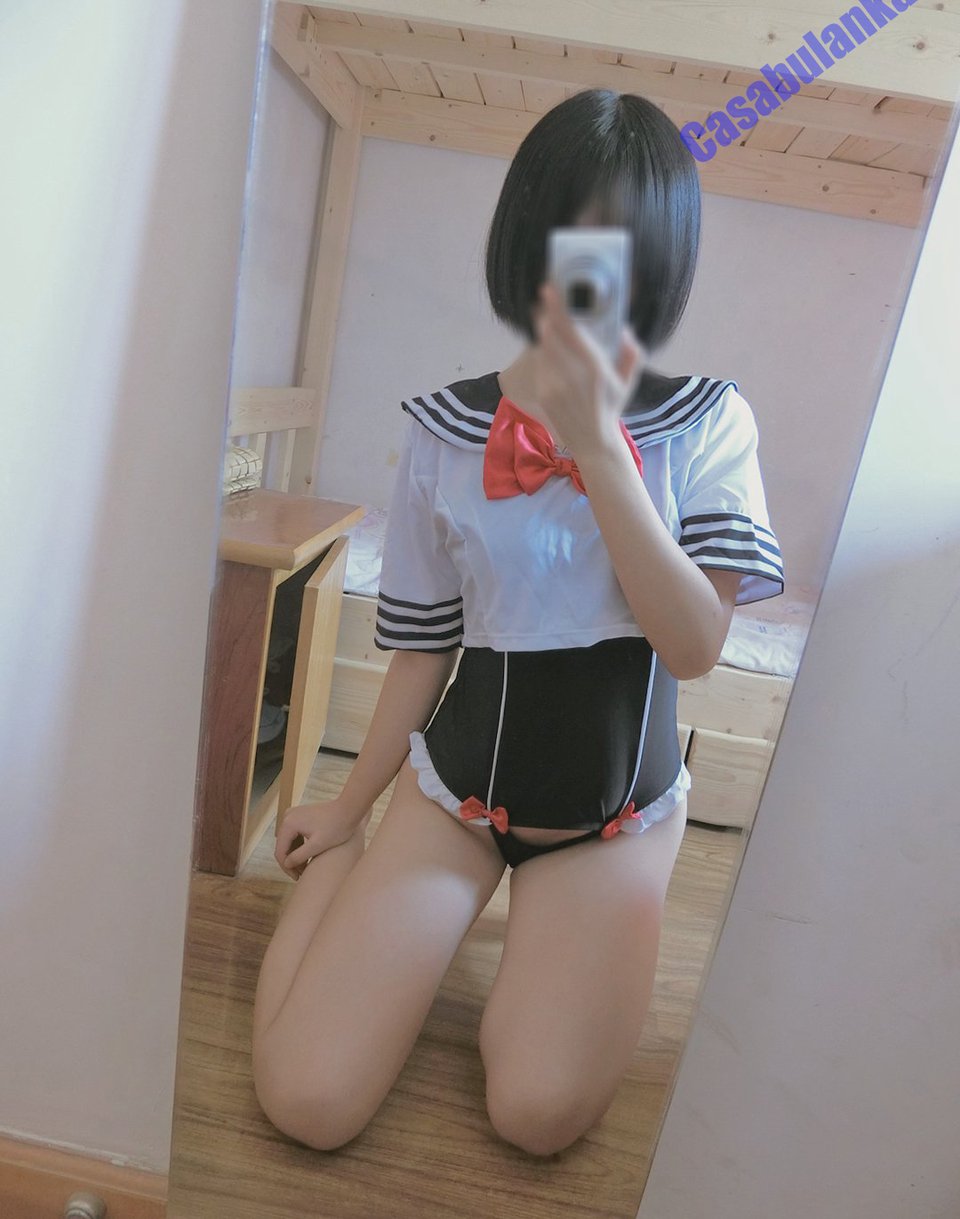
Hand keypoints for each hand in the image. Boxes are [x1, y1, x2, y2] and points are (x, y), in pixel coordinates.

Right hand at [274, 798, 367, 878]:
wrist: (349, 809)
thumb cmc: (337, 827)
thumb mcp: (318, 845)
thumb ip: (299, 856)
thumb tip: (286, 864)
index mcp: (289, 824)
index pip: (280, 852)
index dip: (287, 868)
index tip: (297, 878)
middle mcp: (288, 816)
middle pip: (283, 846)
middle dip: (291, 862)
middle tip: (301, 875)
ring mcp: (293, 815)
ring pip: (289, 842)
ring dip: (295, 855)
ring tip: (306, 868)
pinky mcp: (300, 815)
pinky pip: (295, 835)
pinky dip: (300, 846)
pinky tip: (308, 856)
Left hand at [531, 280, 644, 455]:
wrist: (593, 442)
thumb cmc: (611, 408)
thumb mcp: (627, 382)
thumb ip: (631, 355)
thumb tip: (625, 331)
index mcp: (595, 368)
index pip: (570, 330)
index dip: (556, 308)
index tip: (548, 291)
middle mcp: (573, 375)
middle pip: (549, 335)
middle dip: (545, 317)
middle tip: (544, 304)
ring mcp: (555, 385)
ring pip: (542, 349)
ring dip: (543, 335)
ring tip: (547, 327)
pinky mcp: (544, 394)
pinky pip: (539, 366)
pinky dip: (542, 355)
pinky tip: (550, 355)